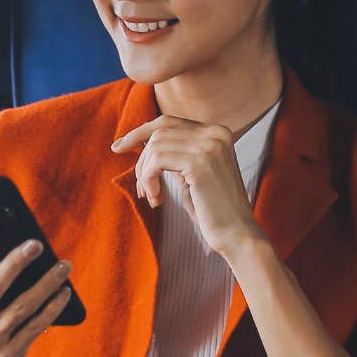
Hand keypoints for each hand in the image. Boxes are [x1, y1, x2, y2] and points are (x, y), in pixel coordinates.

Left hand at [111, 114, 267, 258]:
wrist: (237, 235)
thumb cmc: (212, 210)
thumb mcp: (192, 174)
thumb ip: (176, 154)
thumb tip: (143, 142)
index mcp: (217, 132)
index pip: (169, 121)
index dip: (140, 132)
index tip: (119, 147)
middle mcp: (215, 133)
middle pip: (159, 131)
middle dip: (141, 157)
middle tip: (140, 187)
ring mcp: (209, 145)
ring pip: (155, 145)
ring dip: (145, 173)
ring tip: (152, 195)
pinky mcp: (199, 162)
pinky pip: (156, 161)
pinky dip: (149, 180)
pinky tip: (157, 199)